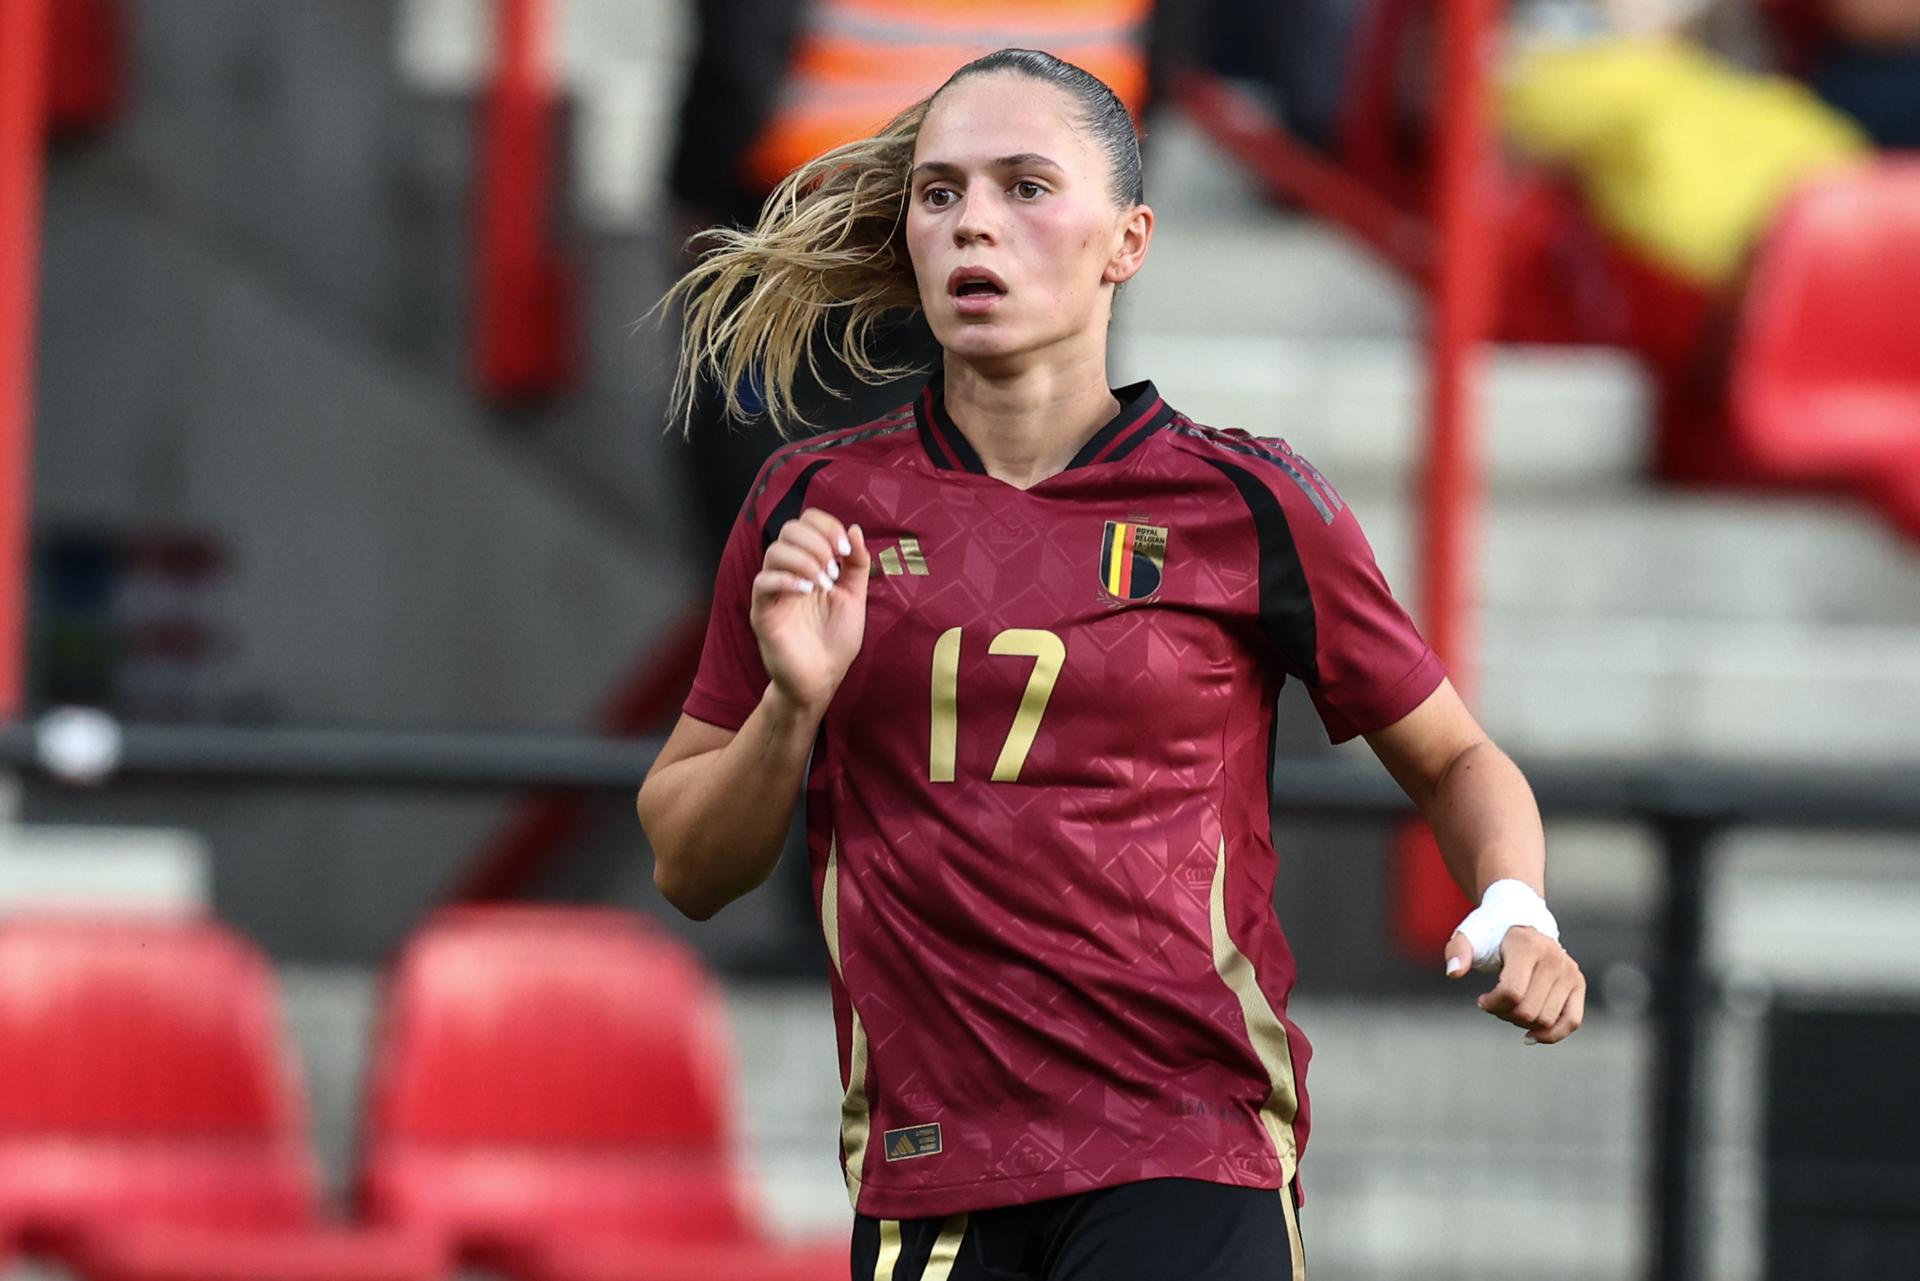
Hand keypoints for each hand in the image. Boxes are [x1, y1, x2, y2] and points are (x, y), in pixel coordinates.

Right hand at [751, 507, 870, 713]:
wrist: (822, 678)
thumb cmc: (836, 640)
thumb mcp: (854, 597)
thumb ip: (857, 564)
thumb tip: (854, 530)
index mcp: (810, 563)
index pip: (807, 523)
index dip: (826, 526)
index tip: (845, 549)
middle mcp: (789, 571)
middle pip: (789, 529)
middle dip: (817, 542)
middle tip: (834, 570)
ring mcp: (774, 591)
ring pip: (775, 551)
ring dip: (805, 560)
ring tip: (823, 583)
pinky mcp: (763, 612)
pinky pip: (763, 582)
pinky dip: (787, 579)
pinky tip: (807, 591)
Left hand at [1444, 926, 1584, 1044]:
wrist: (1519, 920)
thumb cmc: (1491, 935)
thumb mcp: (1470, 937)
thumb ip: (1457, 951)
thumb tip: (1454, 973)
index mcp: (1527, 945)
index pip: (1511, 993)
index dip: (1492, 1004)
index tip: (1482, 1000)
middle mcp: (1554, 957)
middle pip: (1528, 1011)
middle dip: (1505, 1015)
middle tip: (1495, 1004)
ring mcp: (1569, 971)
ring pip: (1546, 1020)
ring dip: (1522, 1023)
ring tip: (1510, 1008)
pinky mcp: (1578, 983)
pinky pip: (1572, 1021)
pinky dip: (1552, 1035)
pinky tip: (1531, 1035)